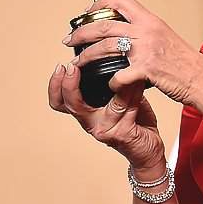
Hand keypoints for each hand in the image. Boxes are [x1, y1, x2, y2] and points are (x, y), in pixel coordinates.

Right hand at [48, 62, 165, 168]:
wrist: (148, 149)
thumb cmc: (133, 122)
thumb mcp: (116, 100)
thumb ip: (108, 84)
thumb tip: (108, 54)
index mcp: (86, 113)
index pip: (59, 102)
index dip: (54, 86)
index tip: (60, 68)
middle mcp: (91, 123)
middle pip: (71, 105)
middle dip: (68, 85)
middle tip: (72, 67)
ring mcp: (106, 130)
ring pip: (109, 102)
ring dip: (119, 82)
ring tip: (126, 66)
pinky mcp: (122, 133)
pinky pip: (127, 107)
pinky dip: (134, 92)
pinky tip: (139, 81)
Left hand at [65, 0, 202, 105]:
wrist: (202, 78)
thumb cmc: (185, 63)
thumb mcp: (166, 37)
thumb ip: (146, 32)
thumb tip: (126, 32)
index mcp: (150, 21)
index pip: (122, 1)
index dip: (101, 4)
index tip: (87, 12)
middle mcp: (146, 31)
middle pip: (105, 24)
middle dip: (82, 32)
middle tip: (71, 39)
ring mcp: (145, 50)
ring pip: (105, 46)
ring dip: (86, 56)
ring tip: (77, 62)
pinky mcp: (145, 70)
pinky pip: (119, 75)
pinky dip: (111, 81)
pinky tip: (109, 85)